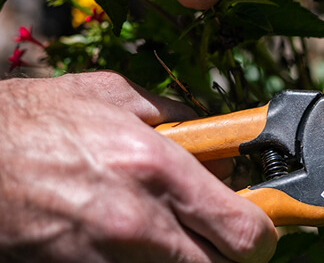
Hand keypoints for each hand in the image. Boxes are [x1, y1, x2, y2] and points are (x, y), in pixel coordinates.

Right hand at [0, 71, 276, 261]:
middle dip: (230, 253)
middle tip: (221, 232)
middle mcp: (140, 223)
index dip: (263, 235)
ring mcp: (108, 258)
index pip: (244, 231)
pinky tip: (134, 240)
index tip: (260, 225)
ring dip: (190, 259)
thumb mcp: (116, 97)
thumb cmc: (39, 120)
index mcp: (159, 170)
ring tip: (174, 233)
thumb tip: (214, 137)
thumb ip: (177, 117)